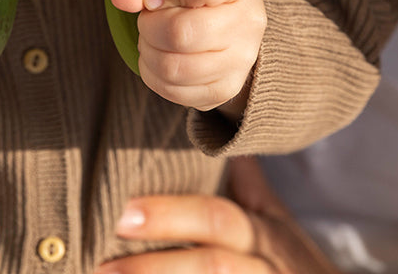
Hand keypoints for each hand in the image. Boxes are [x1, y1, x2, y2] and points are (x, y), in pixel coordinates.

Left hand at [95, 155, 339, 273]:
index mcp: (259, 234)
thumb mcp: (277, 222)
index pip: (216, 218)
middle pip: (210, 265)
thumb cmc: (294, 263)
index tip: (123, 212)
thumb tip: (223, 137)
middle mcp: (258, 267)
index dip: (170, 215)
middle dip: (155, 264)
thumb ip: (248, 186)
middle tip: (104, 264)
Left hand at [111, 0, 266, 113]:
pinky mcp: (224, 90)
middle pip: (180, 31)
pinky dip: (153, 74)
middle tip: (149, 18)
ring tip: (152, 38)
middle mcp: (248, 21)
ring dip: (149, 51)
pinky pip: (172, 89)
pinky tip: (159, 57)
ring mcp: (240, 60)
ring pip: (173, 66)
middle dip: (149, 25)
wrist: (229, 29)